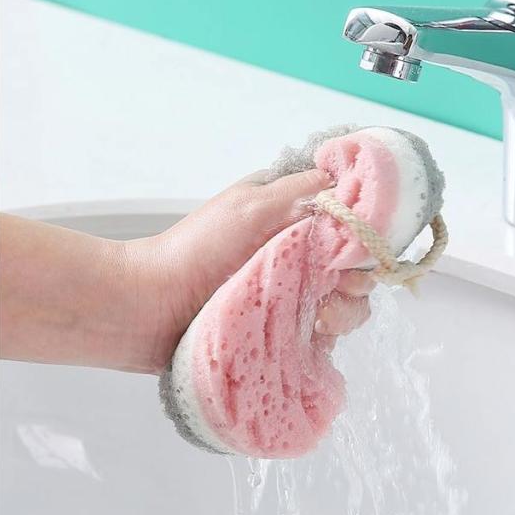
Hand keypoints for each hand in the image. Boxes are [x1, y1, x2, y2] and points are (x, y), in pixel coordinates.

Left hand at [131, 169, 375, 372]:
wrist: (152, 308)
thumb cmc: (196, 249)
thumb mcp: (250, 204)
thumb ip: (301, 188)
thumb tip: (344, 177)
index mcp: (291, 219)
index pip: (348, 224)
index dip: (362, 236)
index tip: (357, 249)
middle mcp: (296, 256)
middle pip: (353, 268)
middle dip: (355, 279)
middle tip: (336, 288)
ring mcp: (292, 296)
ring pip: (345, 304)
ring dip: (344, 311)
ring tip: (319, 318)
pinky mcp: (285, 331)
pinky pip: (324, 337)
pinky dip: (326, 336)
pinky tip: (311, 333)